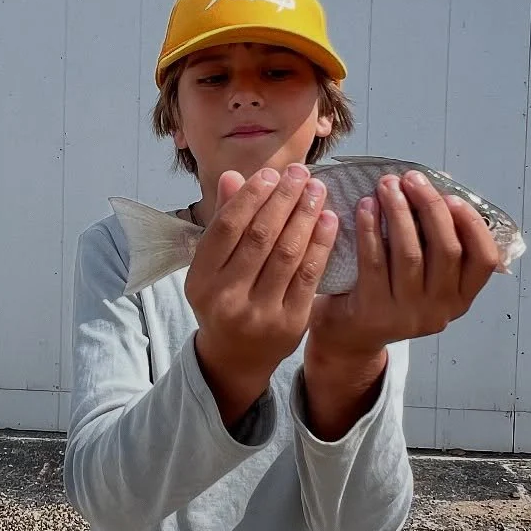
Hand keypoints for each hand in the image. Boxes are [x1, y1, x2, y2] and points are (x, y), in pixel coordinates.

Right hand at [185, 164, 338, 423]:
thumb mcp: (212, 265)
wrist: (236, 357)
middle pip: (260, 237)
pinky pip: (309, 275)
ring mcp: (259, 314)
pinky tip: (329, 220)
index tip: (271, 173)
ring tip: (317, 190)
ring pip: (287, 253)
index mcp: (200, 280)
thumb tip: (233, 176)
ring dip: (305, 216)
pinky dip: (321, 244)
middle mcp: (226, 298)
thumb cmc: (224, 298)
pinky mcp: (290, 323)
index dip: (251, 196)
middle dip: (284, 199)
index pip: (227, 228)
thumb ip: (224, 222)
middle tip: (301, 174)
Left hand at [307, 170, 501, 363]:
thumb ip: (435, 240)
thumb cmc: (388, 292)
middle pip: (446, 250)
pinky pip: (375, 262)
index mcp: (461, 298)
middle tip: (411, 179)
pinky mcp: (375, 312)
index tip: (451, 195)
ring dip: (399, 212)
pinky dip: (370, 229)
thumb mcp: (424, 275)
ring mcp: (409, 314)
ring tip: (387, 185)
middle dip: (430, 206)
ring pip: (410, 254)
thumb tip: (438, 187)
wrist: (350, 336)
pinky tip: (366, 206)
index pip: (484, 260)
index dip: (472, 224)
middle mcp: (441, 310)